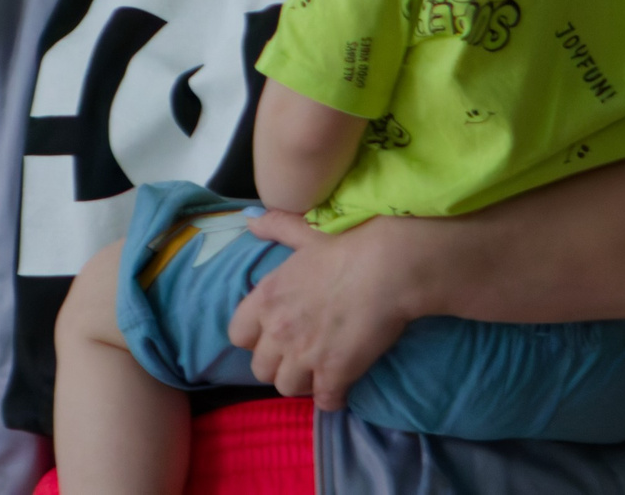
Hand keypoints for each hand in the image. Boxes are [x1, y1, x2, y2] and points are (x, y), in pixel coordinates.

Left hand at [226, 212, 414, 411]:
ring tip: (320, 370)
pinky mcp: (333, 373)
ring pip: (286, 388)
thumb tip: (251, 222)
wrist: (387, 267)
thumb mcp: (306, 233)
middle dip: (278, 364)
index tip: (274, 334)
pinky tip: (343, 384)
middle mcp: (277, 329)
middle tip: (301, 355)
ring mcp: (303, 355)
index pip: (236, 335)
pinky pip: (324, 402)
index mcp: (266, 297)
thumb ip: (276, 227)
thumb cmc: (348, 246)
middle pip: (260, 369)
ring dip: (302, 382)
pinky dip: (333, 397)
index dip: (254, 338)